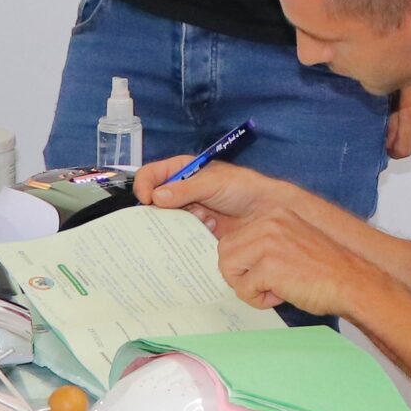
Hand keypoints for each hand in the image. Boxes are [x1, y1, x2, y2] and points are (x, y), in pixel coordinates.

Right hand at [142, 156, 300, 239]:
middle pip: (154, 202)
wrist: (266, 211)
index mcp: (182, 173)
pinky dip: (185, 236)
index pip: (151, 175)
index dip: (144, 184)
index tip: (147, 198)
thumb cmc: (243, 188)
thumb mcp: (213, 182)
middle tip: (163, 218)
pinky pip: (179, 237)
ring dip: (174, 224)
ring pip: (165, 221)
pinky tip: (202, 232)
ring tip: (193, 223)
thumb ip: (185, 189)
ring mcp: (187, 214)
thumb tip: (156, 197)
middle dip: (156, 210)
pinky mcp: (195, 232)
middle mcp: (181, 193)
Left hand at [216, 209, 374, 316]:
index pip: (233, 237)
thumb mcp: (292, 241)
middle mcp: (269, 222)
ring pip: (229, 269)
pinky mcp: (269, 266)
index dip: (241, 262)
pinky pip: (243, 289)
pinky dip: (259, 300)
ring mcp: (268, 242)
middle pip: (224, 252)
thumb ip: (265, 242)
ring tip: (274, 288)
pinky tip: (282, 294)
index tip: (254, 272)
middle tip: (264, 283)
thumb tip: (236, 257)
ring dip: (247, 286)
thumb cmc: (325, 270)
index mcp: (274, 214)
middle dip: (239, 274)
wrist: (352, 282)